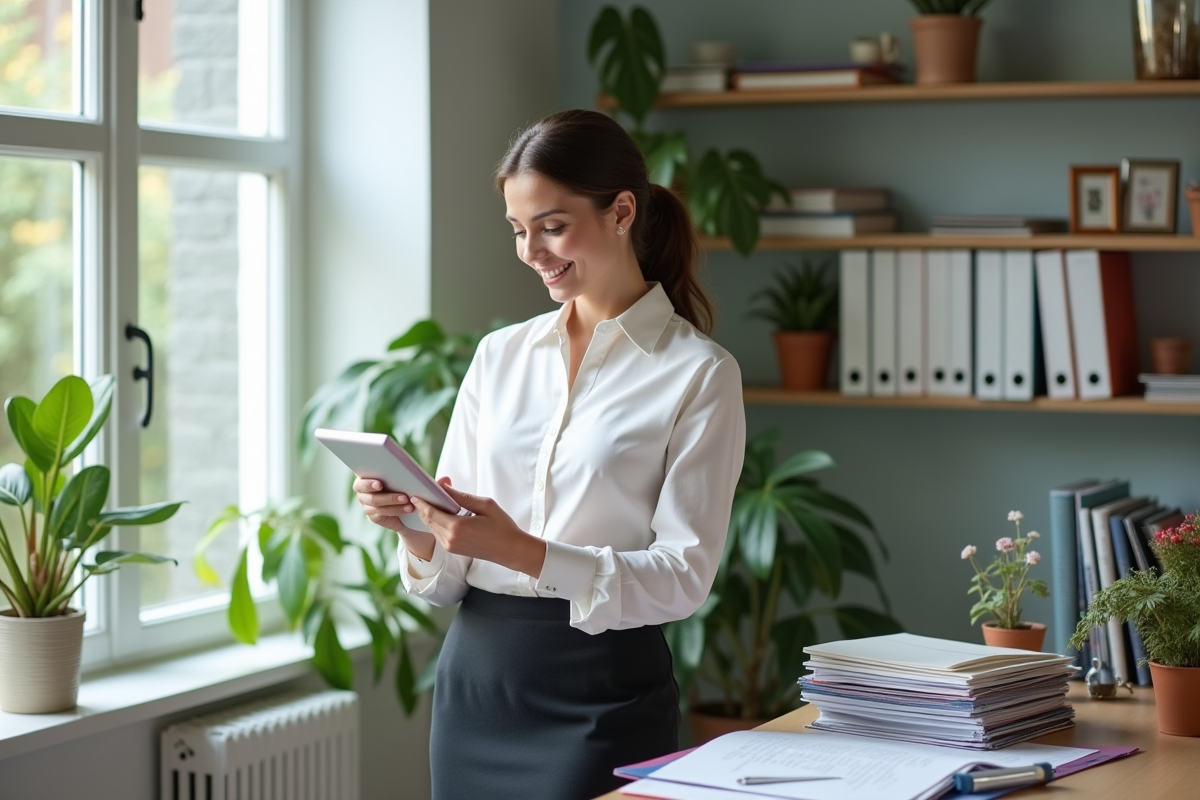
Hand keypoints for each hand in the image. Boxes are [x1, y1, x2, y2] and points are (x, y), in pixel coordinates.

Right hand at [353, 477, 435, 560]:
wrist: (410, 514)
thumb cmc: (411, 490)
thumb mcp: (418, 481)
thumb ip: (430, 480)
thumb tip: (446, 479)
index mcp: (369, 473)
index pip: (361, 471)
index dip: (367, 477)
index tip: (379, 481)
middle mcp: (364, 489)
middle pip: (362, 488)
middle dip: (373, 488)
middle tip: (384, 486)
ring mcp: (368, 503)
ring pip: (374, 502)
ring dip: (390, 500)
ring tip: (406, 499)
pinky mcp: (374, 515)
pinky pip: (381, 513)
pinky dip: (394, 510)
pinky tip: (407, 509)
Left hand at [412, 482, 546, 578]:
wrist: (510, 550)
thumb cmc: (502, 526)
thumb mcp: (485, 505)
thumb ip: (462, 496)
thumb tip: (444, 487)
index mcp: (457, 527)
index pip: (431, 512)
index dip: (422, 502)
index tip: (415, 493)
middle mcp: (450, 539)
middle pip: (428, 520)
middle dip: (424, 507)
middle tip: (423, 493)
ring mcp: (450, 547)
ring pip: (431, 527)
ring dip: (429, 515)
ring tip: (430, 501)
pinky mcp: (452, 550)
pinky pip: (438, 534)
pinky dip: (436, 523)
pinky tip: (440, 513)